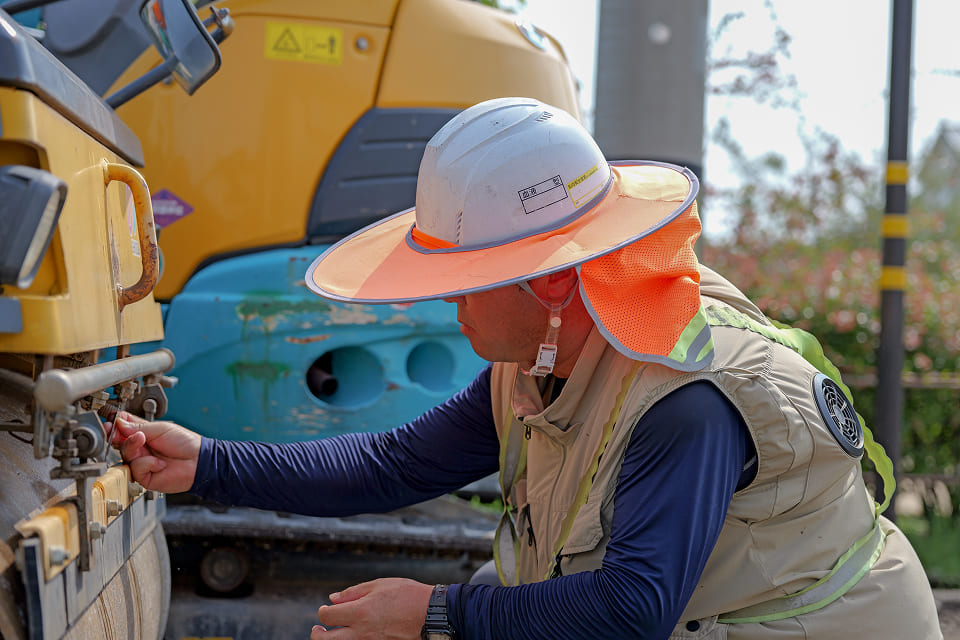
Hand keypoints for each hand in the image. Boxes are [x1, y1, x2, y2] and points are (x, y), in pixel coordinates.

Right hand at [108, 411, 200, 492]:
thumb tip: (118, 423)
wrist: (197, 460)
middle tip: (124, 431)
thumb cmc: (184, 443)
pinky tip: (159, 463)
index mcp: (142, 434)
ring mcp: (141, 462)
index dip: (115, 425)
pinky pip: (135, 469)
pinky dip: (146, 464)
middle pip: (119, 443)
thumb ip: (137, 427)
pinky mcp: (144, 477)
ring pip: (125, 455)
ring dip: (133, 447)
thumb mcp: (160, 429)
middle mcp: (139, 448)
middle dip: (120, 436)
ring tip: (145, 442)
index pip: (122, 428)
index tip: (110, 422)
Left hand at [311, 578, 432, 638]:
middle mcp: (361, 631)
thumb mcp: (379, 585)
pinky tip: (355, 632)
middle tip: (319, 629)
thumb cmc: (407, 595)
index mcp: (359, 612)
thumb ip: (353, 592)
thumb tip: (333, 599)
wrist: (431, 614)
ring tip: (334, 632)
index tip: (326, 609)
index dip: (323, 612)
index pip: (327, 617)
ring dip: (334, 639)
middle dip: (318, 634)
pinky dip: (352, 639)